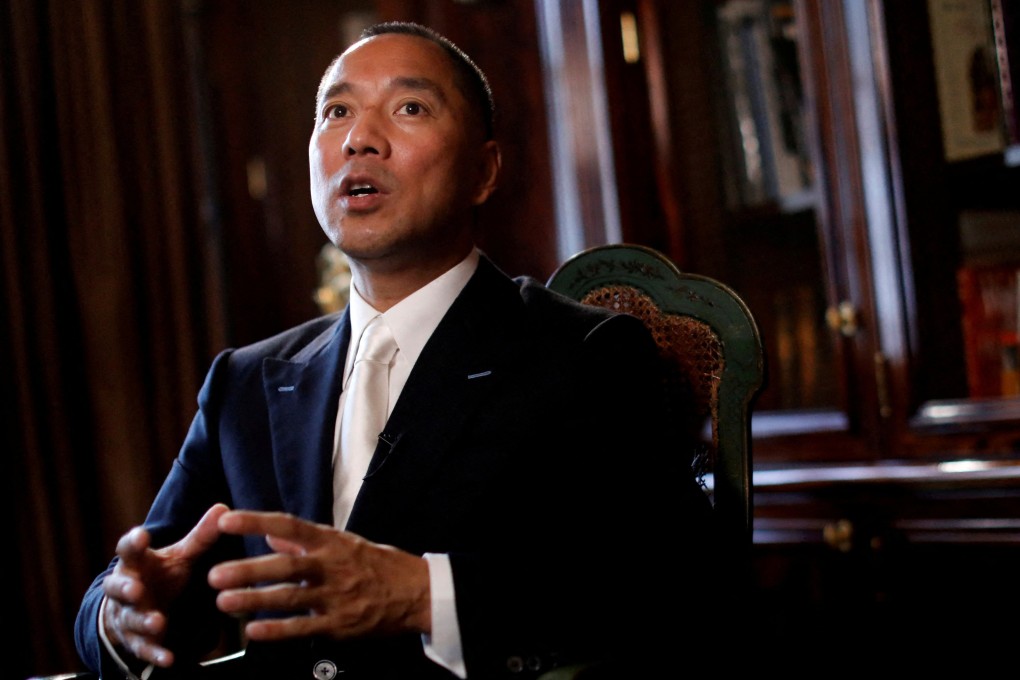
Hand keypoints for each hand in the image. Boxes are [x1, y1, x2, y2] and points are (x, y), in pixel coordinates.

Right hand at [101, 503, 228, 666]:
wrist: (136, 606)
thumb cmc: (159, 574)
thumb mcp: (179, 555)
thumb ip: (200, 537)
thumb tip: (224, 508)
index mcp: (136, 563)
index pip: (128, 550)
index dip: (133, 543)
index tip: (141, 535)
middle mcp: (126, 588)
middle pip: (118, 587)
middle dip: (126, 589)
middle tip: (136, 590)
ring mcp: (128, 615)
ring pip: (130, 619)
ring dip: (143, 621)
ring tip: (158, 622)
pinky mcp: (136, 639)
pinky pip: (143, 648)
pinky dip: (155, 653)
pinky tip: (169, 659)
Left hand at [208, 510, 430, 641]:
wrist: (417, 592)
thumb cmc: (379, 564)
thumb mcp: (346, 544)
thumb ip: (306, 542)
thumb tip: (272, 537)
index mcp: (332, 542)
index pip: (290, 526)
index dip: (257, 522)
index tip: (226, 520)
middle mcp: (332, 566)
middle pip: (286, 566)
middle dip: (249, 570)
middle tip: (215, 575)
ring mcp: (336, 596)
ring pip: (291, 597)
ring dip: (256, 600)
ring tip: (224, 602)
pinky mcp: (340, 624)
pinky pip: (304, 628)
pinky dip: (278, 630)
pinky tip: (254, 631)